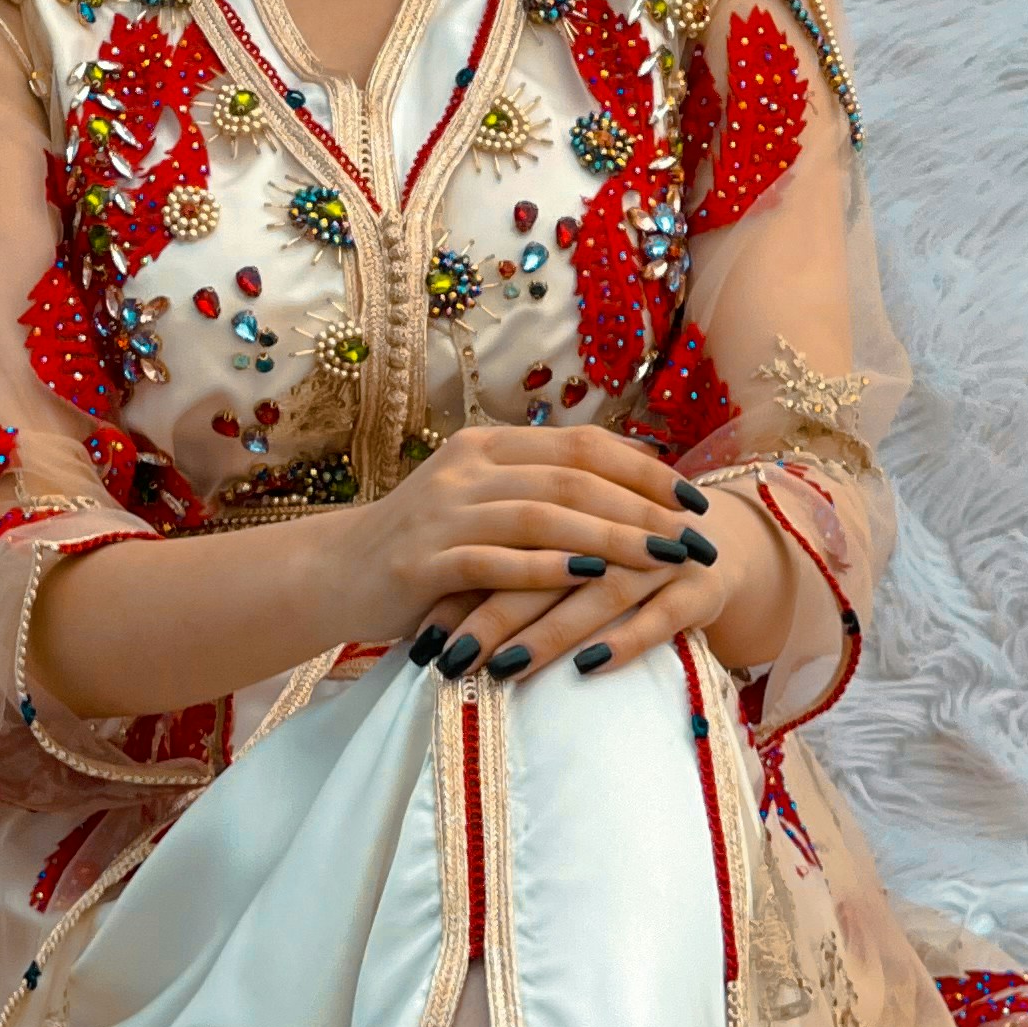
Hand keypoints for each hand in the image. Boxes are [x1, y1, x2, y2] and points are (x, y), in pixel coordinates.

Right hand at [337, 420, 777, 684]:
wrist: (333, 575)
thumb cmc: (424, 547)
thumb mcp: (479, 502)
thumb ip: (537, 491)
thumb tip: (626, 493)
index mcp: (486, 446)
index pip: (581, 445)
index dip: (644, 469)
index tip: (693, 497)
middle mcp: (466, 469)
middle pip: (572, 479)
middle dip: (643, 508)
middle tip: (694, 537)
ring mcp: (442, 513)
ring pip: (542, 516)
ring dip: (611, 538)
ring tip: (663, 558)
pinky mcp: (422, 563)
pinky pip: (494, 561)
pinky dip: (546, 570)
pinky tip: (591, 581)